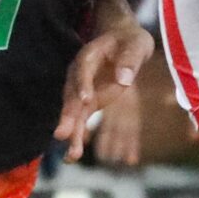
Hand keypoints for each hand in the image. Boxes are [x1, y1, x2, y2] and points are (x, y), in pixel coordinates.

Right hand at [55, 14, 152, 161]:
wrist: (122, 41)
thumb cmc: (130, 40)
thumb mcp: (136, 44)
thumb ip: (130, 59)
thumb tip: (123, 80)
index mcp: (90, 56)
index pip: (83, 69)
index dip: (83, 84)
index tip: (86, 100)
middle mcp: (81, 76)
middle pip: (73, 96)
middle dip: (69, 116)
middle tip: (62, 135)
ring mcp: (84, 91)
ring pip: (76, 114)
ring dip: (73, 134)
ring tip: (71, 156)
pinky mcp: (91, 103)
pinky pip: (86, 122)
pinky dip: (83, 138)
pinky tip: (78, 157)